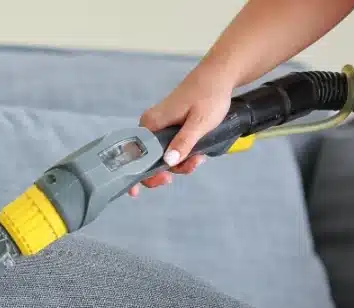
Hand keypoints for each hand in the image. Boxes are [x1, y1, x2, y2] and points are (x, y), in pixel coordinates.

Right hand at [129, 68, 235, 196]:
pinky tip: (196, 154)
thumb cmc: (209, 96)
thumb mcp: (199, 123)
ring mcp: (158, 126)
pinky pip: (169, 148)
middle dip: (168, 169)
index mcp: (151, 124)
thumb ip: (183, 142)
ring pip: (161, 155)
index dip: (140, 174)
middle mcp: (149, 126)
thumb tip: (167, 162)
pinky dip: (182, 154)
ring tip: (199, 159)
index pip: (135, 156)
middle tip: (190, 167)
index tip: (154, 185)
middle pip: (148, 159)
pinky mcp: (167, 127)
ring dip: (180, 163)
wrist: (218, 76)